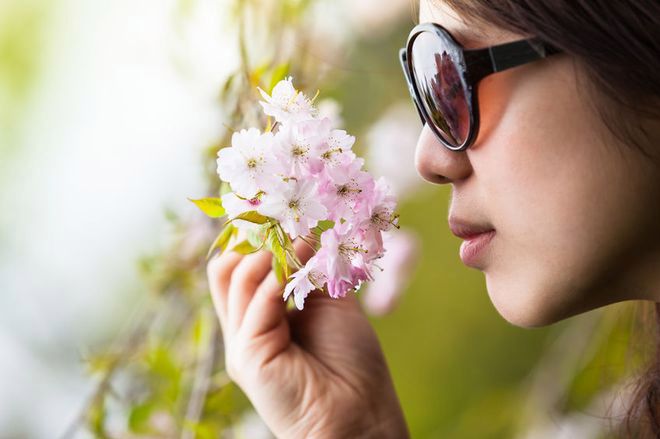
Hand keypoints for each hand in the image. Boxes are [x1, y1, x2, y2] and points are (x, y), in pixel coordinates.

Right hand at [206, 239, 408, 437]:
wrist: (362, 415)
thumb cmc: (350, 364)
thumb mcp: (332, 304)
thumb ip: (312, 271)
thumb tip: (301, 232)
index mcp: (261, 315)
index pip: (238, 264)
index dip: (254, 235)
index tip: (281, 210)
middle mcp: (245, 327)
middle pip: (224, 266)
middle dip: (255, 239)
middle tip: (289, 228)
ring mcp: (241, 342)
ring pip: (231, 276)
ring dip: (269, 255)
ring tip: (301, 253)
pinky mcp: (247, 357)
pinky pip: (255, 302)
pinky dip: (278, 280)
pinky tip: (301, 276)